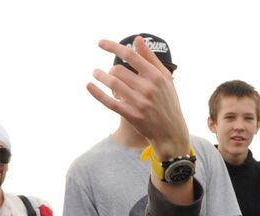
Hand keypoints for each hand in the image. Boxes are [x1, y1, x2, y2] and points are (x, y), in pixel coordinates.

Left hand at [87, 37, 190, 158]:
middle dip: (111, 69)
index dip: (113, 47)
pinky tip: (88, 85)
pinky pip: (110, 102)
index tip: (100, 43)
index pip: (130, 56)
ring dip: (101, 76)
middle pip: (119, 70)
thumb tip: (138, 40)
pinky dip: (97, 93)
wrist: (170, 131)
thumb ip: (150, 58)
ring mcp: (139, 102)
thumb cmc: (167, 101)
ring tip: (95, 73)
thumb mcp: (165, 78)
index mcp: (156, 76)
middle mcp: (148, 88)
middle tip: (109, 72)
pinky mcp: (131, 115)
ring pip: (113, 84)